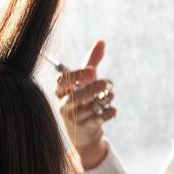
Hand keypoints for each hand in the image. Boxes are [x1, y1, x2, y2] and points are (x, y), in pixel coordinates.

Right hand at [54, 39, 113, 169]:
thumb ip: (92, 61)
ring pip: (89, 107)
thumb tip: (101, 41)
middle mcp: (64, 104)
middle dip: (92, 89)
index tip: (92, 71)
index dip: (76, 76)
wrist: (82, 131)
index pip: (62, 82)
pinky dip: (109, 112)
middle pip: (75, 97)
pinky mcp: (85, 128)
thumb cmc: (82, 99)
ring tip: (110, 94)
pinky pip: (99, 119)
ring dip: (104, 99)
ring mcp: (74, 118)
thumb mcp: (85, 81)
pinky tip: (112, 109)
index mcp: (61, 91)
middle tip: (106, 82)